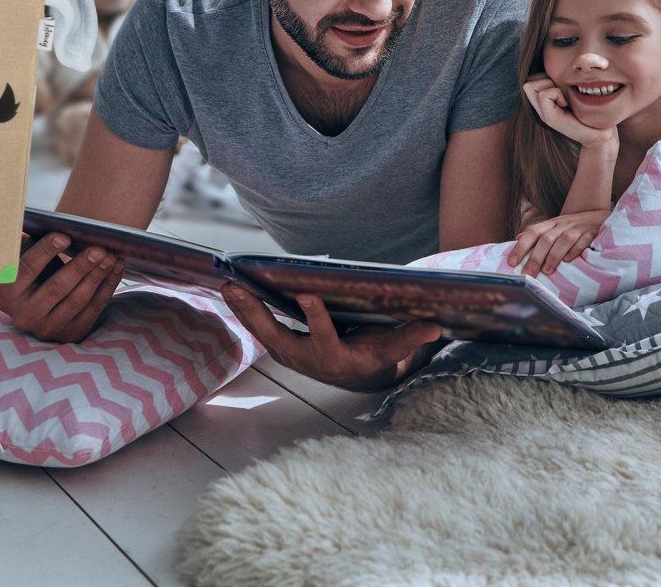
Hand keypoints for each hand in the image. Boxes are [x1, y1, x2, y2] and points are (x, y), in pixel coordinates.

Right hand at [0, 231, 125, 342]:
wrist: (39, 306)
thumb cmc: (32, 273)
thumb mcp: (22, 260)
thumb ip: (26, 243)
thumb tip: (35, 220)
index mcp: (6, 295)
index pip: (26, 269)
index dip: (46, 251)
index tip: (65, 235)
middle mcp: (24, 316)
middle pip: (56, 288)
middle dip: (80, 266)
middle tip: (98, 248)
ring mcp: (48, 328)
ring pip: (78, 300)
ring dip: (97, 275)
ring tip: (110, 255)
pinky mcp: (71, 333)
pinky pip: (93, 309)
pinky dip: (107, 287)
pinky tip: (116, 268)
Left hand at [221, 285, 442, 391]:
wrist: (356, 377)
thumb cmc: (376, 358)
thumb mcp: (392, 351)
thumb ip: (409, 339)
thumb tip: (435, 326)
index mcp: (336, 358)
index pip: (324, 338)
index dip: (315, 318)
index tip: (306, 295)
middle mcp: (307, 359)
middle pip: (277, 335)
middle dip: (255, 313)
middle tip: (236, 288)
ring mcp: (290, 354)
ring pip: (262, 330)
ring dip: (242, 309)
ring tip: (225, 283)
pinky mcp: (281, 346)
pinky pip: (259, 326)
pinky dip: (244, 309)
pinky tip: (231, 289)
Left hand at [506, 210, 609, 276]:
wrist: (599, 217)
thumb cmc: (572, 226)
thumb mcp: (554, 227)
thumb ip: (537, 234)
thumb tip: (516, 240)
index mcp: (550, 224)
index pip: (532, 232)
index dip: (520, 247)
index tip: (511, 263)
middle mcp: (562, 224)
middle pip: (546, 238)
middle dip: (535, 257)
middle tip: (528, 274)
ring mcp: (578, 228)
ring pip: (563, 239)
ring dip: (554, 256)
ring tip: (547, 272)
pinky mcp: (592, 232)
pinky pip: (583, 240)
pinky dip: (575, 250)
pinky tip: (569, 261)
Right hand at [522, 75, 618, 150]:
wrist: (601, 134)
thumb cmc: (592, 111)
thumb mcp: (575, 92)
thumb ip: (563, 82)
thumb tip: (559, 60)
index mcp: (545, 101)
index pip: (531, 78)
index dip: (545, 76)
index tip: (563, 88)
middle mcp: (540, 108)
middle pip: (528, 81)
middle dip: (544, 80)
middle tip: (563, 93)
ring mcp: (543, 114)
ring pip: (530, 85)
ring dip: (550, 86)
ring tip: (565, 99)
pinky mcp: (549, 119)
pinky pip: (544, 94)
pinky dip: (556, 94)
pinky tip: (567, 104)